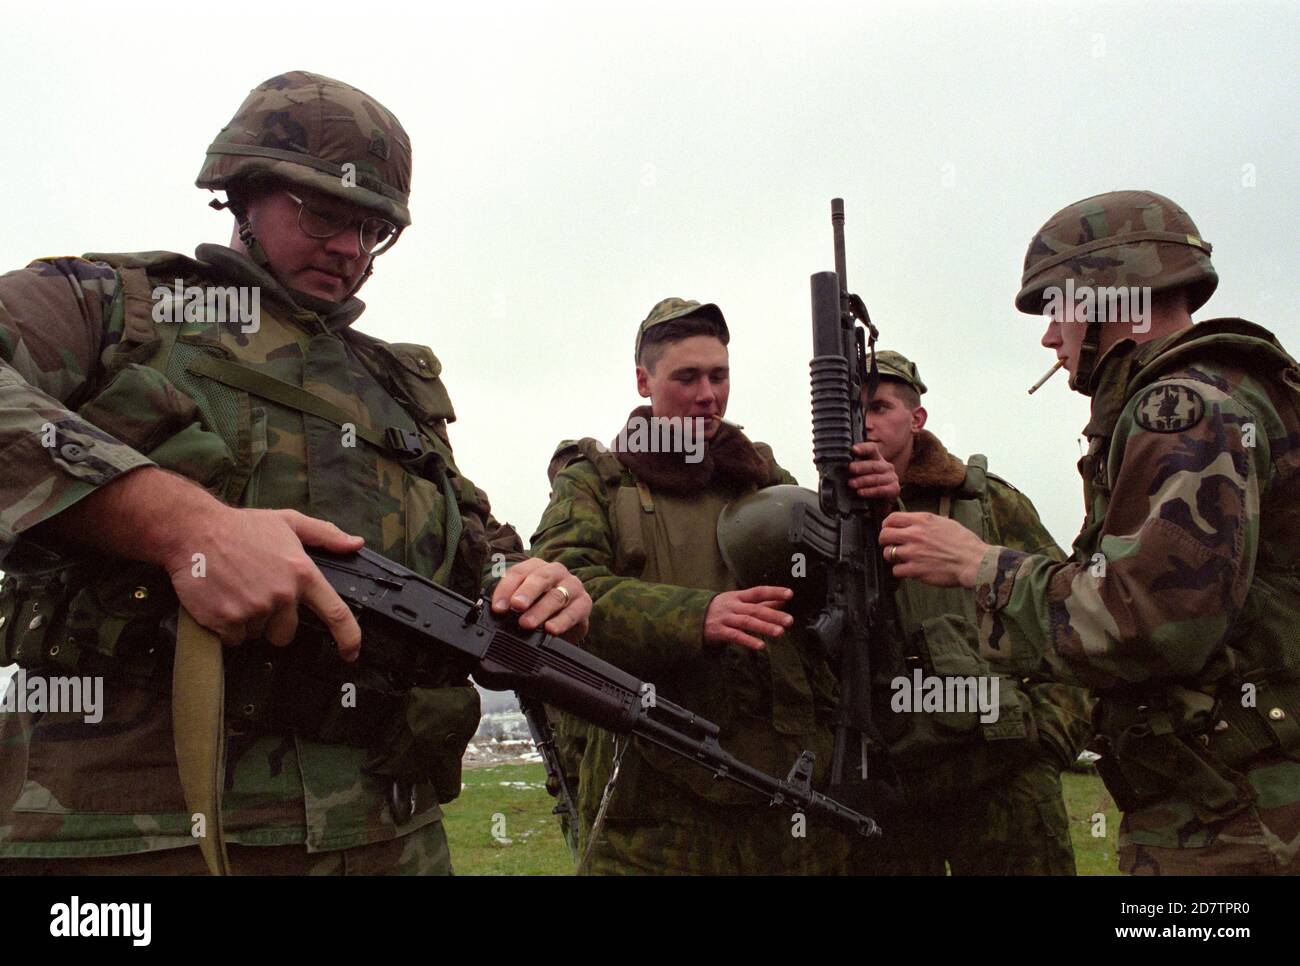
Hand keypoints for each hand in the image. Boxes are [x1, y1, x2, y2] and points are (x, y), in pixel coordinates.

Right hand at [164, 506, 364, 659]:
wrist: (193, 531)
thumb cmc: (241, 526)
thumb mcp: (288, 522)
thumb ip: (325, 534)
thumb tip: (355, 544)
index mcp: (302, 573)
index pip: (336, 613)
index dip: (349, 638)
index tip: (351, 653)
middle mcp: (282, 594)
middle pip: (287, 633)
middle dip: (274, 623)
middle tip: (256, 595)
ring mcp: (254, 609)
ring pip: (257, 634)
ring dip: (248, 620)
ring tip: (236, 590)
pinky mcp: (227, 620)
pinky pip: (233, 638)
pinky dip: (227, 626)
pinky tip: (222, 599)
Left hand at [491, 558, 591, 642]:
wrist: (566, 621)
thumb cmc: (540, 607)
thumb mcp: (524, 602)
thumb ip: (510, 603)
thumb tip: (497, 611)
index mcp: (536, 567)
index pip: (519, 572)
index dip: (506, 589)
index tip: (498, 607)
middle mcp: (556, 572)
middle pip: (540, 578)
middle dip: (527, 592)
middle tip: (516, 606)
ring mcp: (572, 585)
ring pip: (556, 595)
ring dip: (540, 610)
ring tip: (527, 623)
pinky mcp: (585, 602)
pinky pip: (574, 611)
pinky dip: (562, 621)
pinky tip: (551, 629)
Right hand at [703, 586, 794, 651]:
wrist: (691, 617)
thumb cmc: (722, 610)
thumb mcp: (739, 603)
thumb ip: (760, 604)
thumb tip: (781, 602)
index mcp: (738, 596)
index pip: (758, 592)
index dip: (774, 592)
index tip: (790, 594)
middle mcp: (733, 606)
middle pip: (755, 609)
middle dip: (773, 615)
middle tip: (790, 620)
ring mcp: (725, 618)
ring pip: (747, 622)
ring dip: (764, 627)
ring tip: (780, 632)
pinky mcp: (719, 632)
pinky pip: (735, 636)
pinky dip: (748, 640)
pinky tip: (760, 646)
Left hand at [848, 441, 900, 503]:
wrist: (877, 504)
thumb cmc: (865, 486)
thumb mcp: (858, 475)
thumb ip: (851, 469)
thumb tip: (835, 467)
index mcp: (876, 458)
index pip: (871, 449)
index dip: (863, 448)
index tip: (854, 450)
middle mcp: (885, 466)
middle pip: (873, 464)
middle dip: (860, 466)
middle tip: (850, 469)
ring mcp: (891, 477)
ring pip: (876, 478)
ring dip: (862, 481)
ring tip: (851, 484)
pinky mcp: (894, 489)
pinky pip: (881, 490)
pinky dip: (870, 491)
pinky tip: (860, 492)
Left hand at [879, 511, 986, 587]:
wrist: (974, 561)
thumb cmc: (964, 543)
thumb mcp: (945, 522)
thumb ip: (926, 523)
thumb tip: (914, 524)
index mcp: (922, 520)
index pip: (892, 518)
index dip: (886, 525)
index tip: (888, 530)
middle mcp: (915, 535)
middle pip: (884, 535)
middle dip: (884, 540)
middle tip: (889, 545)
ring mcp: (913, 553)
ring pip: (888, 553)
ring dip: (892, 557)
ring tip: (901, 559)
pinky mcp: (915, 570)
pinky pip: (896, 570)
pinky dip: (900, 571)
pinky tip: (908, 570)